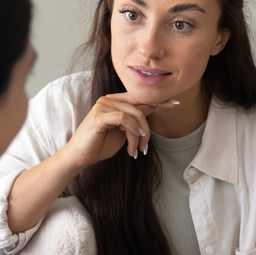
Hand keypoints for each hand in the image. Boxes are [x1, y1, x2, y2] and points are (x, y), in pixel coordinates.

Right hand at [62, 93, 178, 166]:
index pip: (140, 97)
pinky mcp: (99, 116)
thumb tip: (152, 106)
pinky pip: (123, 119)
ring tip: (136, 150)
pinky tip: (132, 143)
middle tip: (145, 148)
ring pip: (134, 114)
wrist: (80, 157)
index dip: (159, 99)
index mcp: (115, 101)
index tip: (175, 104)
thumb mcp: (124, 131)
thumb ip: (135, 118)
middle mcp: (109, 99)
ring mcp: (103, 105)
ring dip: (139, 136)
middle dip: (147, 129)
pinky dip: (132, 131)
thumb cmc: (100, 145)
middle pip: (140, 107)